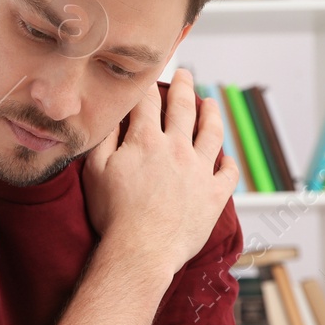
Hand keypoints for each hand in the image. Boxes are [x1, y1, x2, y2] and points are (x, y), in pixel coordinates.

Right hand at [84, 67, 237, 276]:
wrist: (141, 251)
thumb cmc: (114, 216)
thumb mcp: (96, 172)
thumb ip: (104, 141)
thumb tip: (110, 118)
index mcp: (146, 141)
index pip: (147, 103)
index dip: (145, 87)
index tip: (146, 78)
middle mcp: (177, 149)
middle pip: (183, 108)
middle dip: (183, 86)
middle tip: (185, 74)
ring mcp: (199, 171)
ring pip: (211, 132)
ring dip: (211, 113)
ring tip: (210, 103)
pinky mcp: (214, 195)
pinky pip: (228, 172)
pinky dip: (228, 162)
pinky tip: (225, 157)